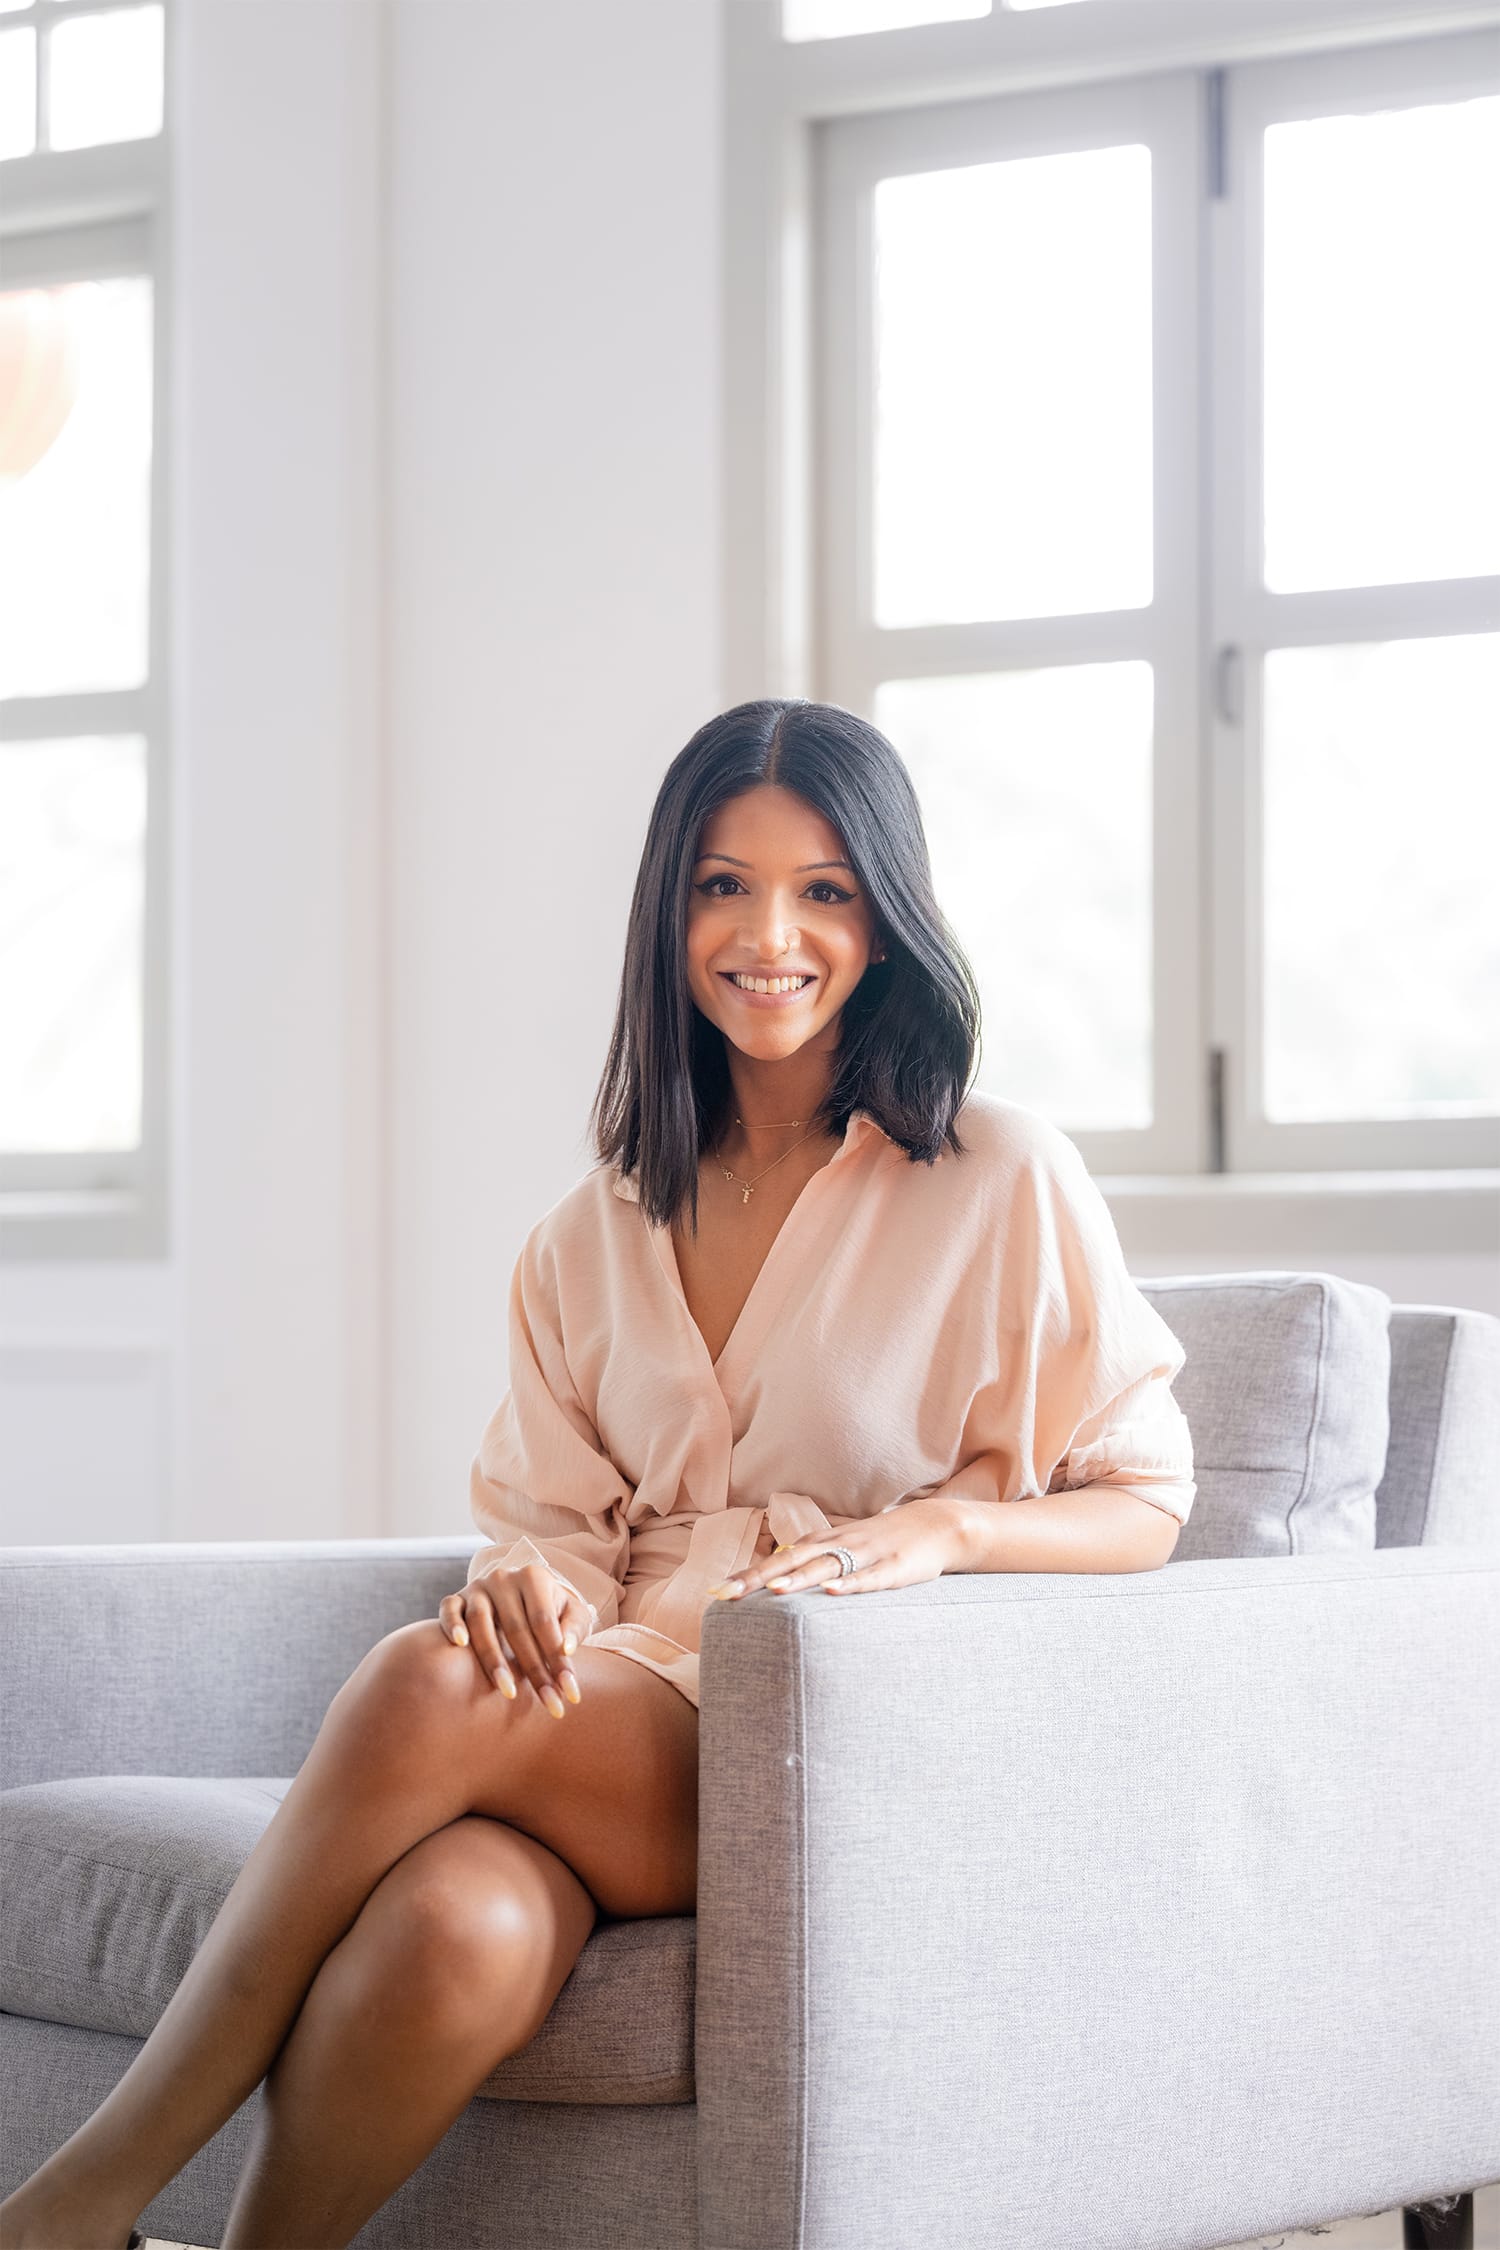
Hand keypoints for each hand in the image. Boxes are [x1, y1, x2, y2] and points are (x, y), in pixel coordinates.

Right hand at [438, 1563, 588, 1717]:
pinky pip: (449, 1610)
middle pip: (516, 1628)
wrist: (522, 1596)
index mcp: (534, 1578)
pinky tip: (461, 1645)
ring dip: (494, 1660)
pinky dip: (453, 1625)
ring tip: (509, 1692)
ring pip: (481, 1622)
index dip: (557, 1659)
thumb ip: (575, 1628)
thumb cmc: (553, 1610)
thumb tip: (566, 1649)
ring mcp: (477, 1588)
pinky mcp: (456, 1599)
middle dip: (534, 1671)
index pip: (545, 1622)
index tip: (571, 1694)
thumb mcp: (572, 1613)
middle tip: (550, 1706)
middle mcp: (504, 1579)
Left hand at [707, 1498, 964, 1602]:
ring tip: (771, 1593)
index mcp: (825, 1542)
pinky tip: (831, 1592)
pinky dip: (850, 1585)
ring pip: (827, 1567)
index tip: (717, 1590)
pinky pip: (869, 1578)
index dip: (749, 1574)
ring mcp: (866, 1554)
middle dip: (758, 1578)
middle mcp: (839, 1544)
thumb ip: (814, 1561)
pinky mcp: (893, 1568)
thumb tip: (778, 1577)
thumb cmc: (884, 1541)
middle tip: (726, 1594)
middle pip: (792, 1561)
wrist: (936, 1526)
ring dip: (798, 1580)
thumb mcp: (845, 1547)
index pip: (778, 1559)